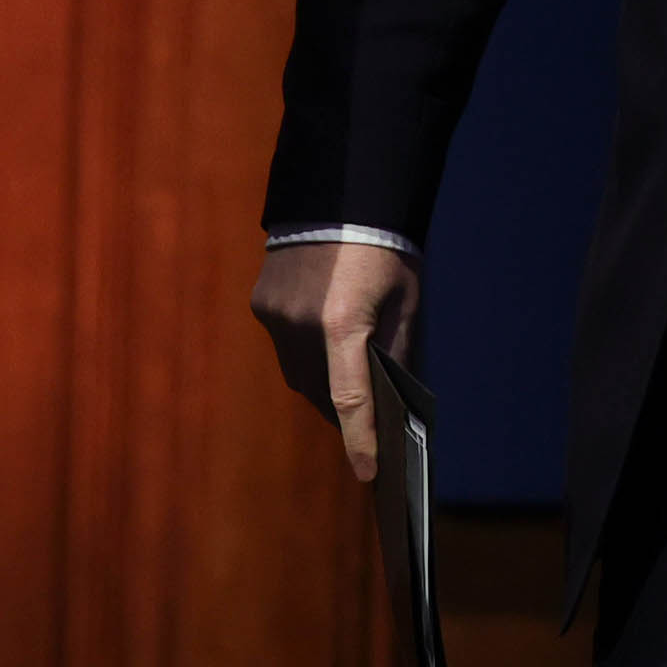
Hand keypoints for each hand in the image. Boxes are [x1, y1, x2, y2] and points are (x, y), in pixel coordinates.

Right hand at [250, 236, 423, 484]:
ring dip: (322, 384)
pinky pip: (285, 346)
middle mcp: (301, 325)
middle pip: (321, 392)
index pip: (350, 400)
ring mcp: (275, 316)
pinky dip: (306, 354)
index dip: (360, 441)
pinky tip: (324, 346)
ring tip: (347, 387)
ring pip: (299, 374)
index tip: (368, 475)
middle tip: (367, 425)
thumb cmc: (384, 247)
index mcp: (342, 324)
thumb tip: (391, 400)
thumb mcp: (404, 300)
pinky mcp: (261, 305)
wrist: (339, 191)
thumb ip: (396, 351)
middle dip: (344, 412)